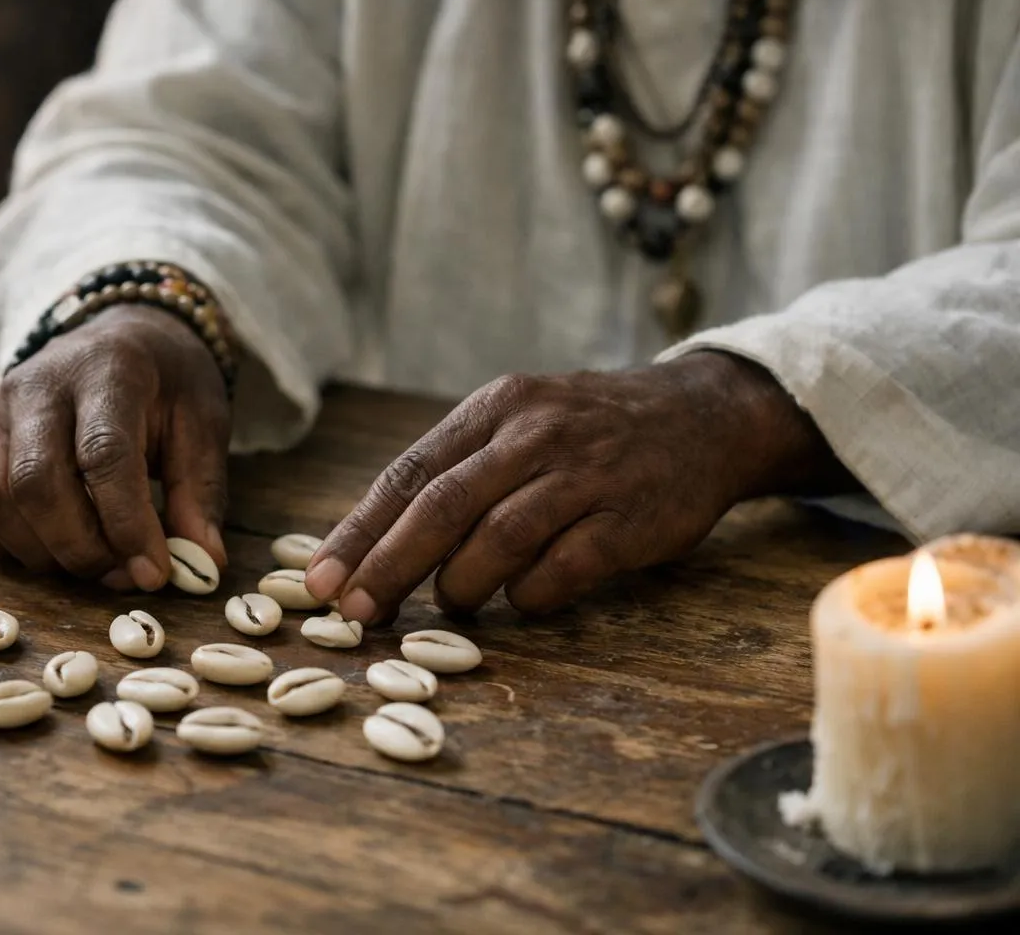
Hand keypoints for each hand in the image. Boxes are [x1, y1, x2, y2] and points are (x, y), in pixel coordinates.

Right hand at [0, 304, 229, 588]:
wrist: (117, 340)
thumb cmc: (165, 386)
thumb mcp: (203, 423)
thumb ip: (201, 492)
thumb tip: (203, 565)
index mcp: (106, 370)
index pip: (103, 455)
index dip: (127, 524)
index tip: (153, 572)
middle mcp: (37, 385)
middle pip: (36, 482)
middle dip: (81, 548)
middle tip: (122, 574)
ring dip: (42, 552)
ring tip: (92, 562)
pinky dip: (10, 545)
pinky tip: (53, 547)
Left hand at [304, 353, 850, 622]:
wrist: (701, 416)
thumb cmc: (587, 432)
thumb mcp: (519, 423)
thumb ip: (456, 471)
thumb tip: (370, 542)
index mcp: (496, 408)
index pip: (409, 473)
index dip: (359, 530)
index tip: (320, 579)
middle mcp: (535, 434)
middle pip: (442, 505)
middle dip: (388, 565)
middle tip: (352, 613)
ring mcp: (586, 474)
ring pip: (498, 538)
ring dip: (460, 584)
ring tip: (446, 605)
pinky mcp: (630, 518)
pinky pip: (563, 569)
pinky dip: (529, 596)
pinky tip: (520, 602)